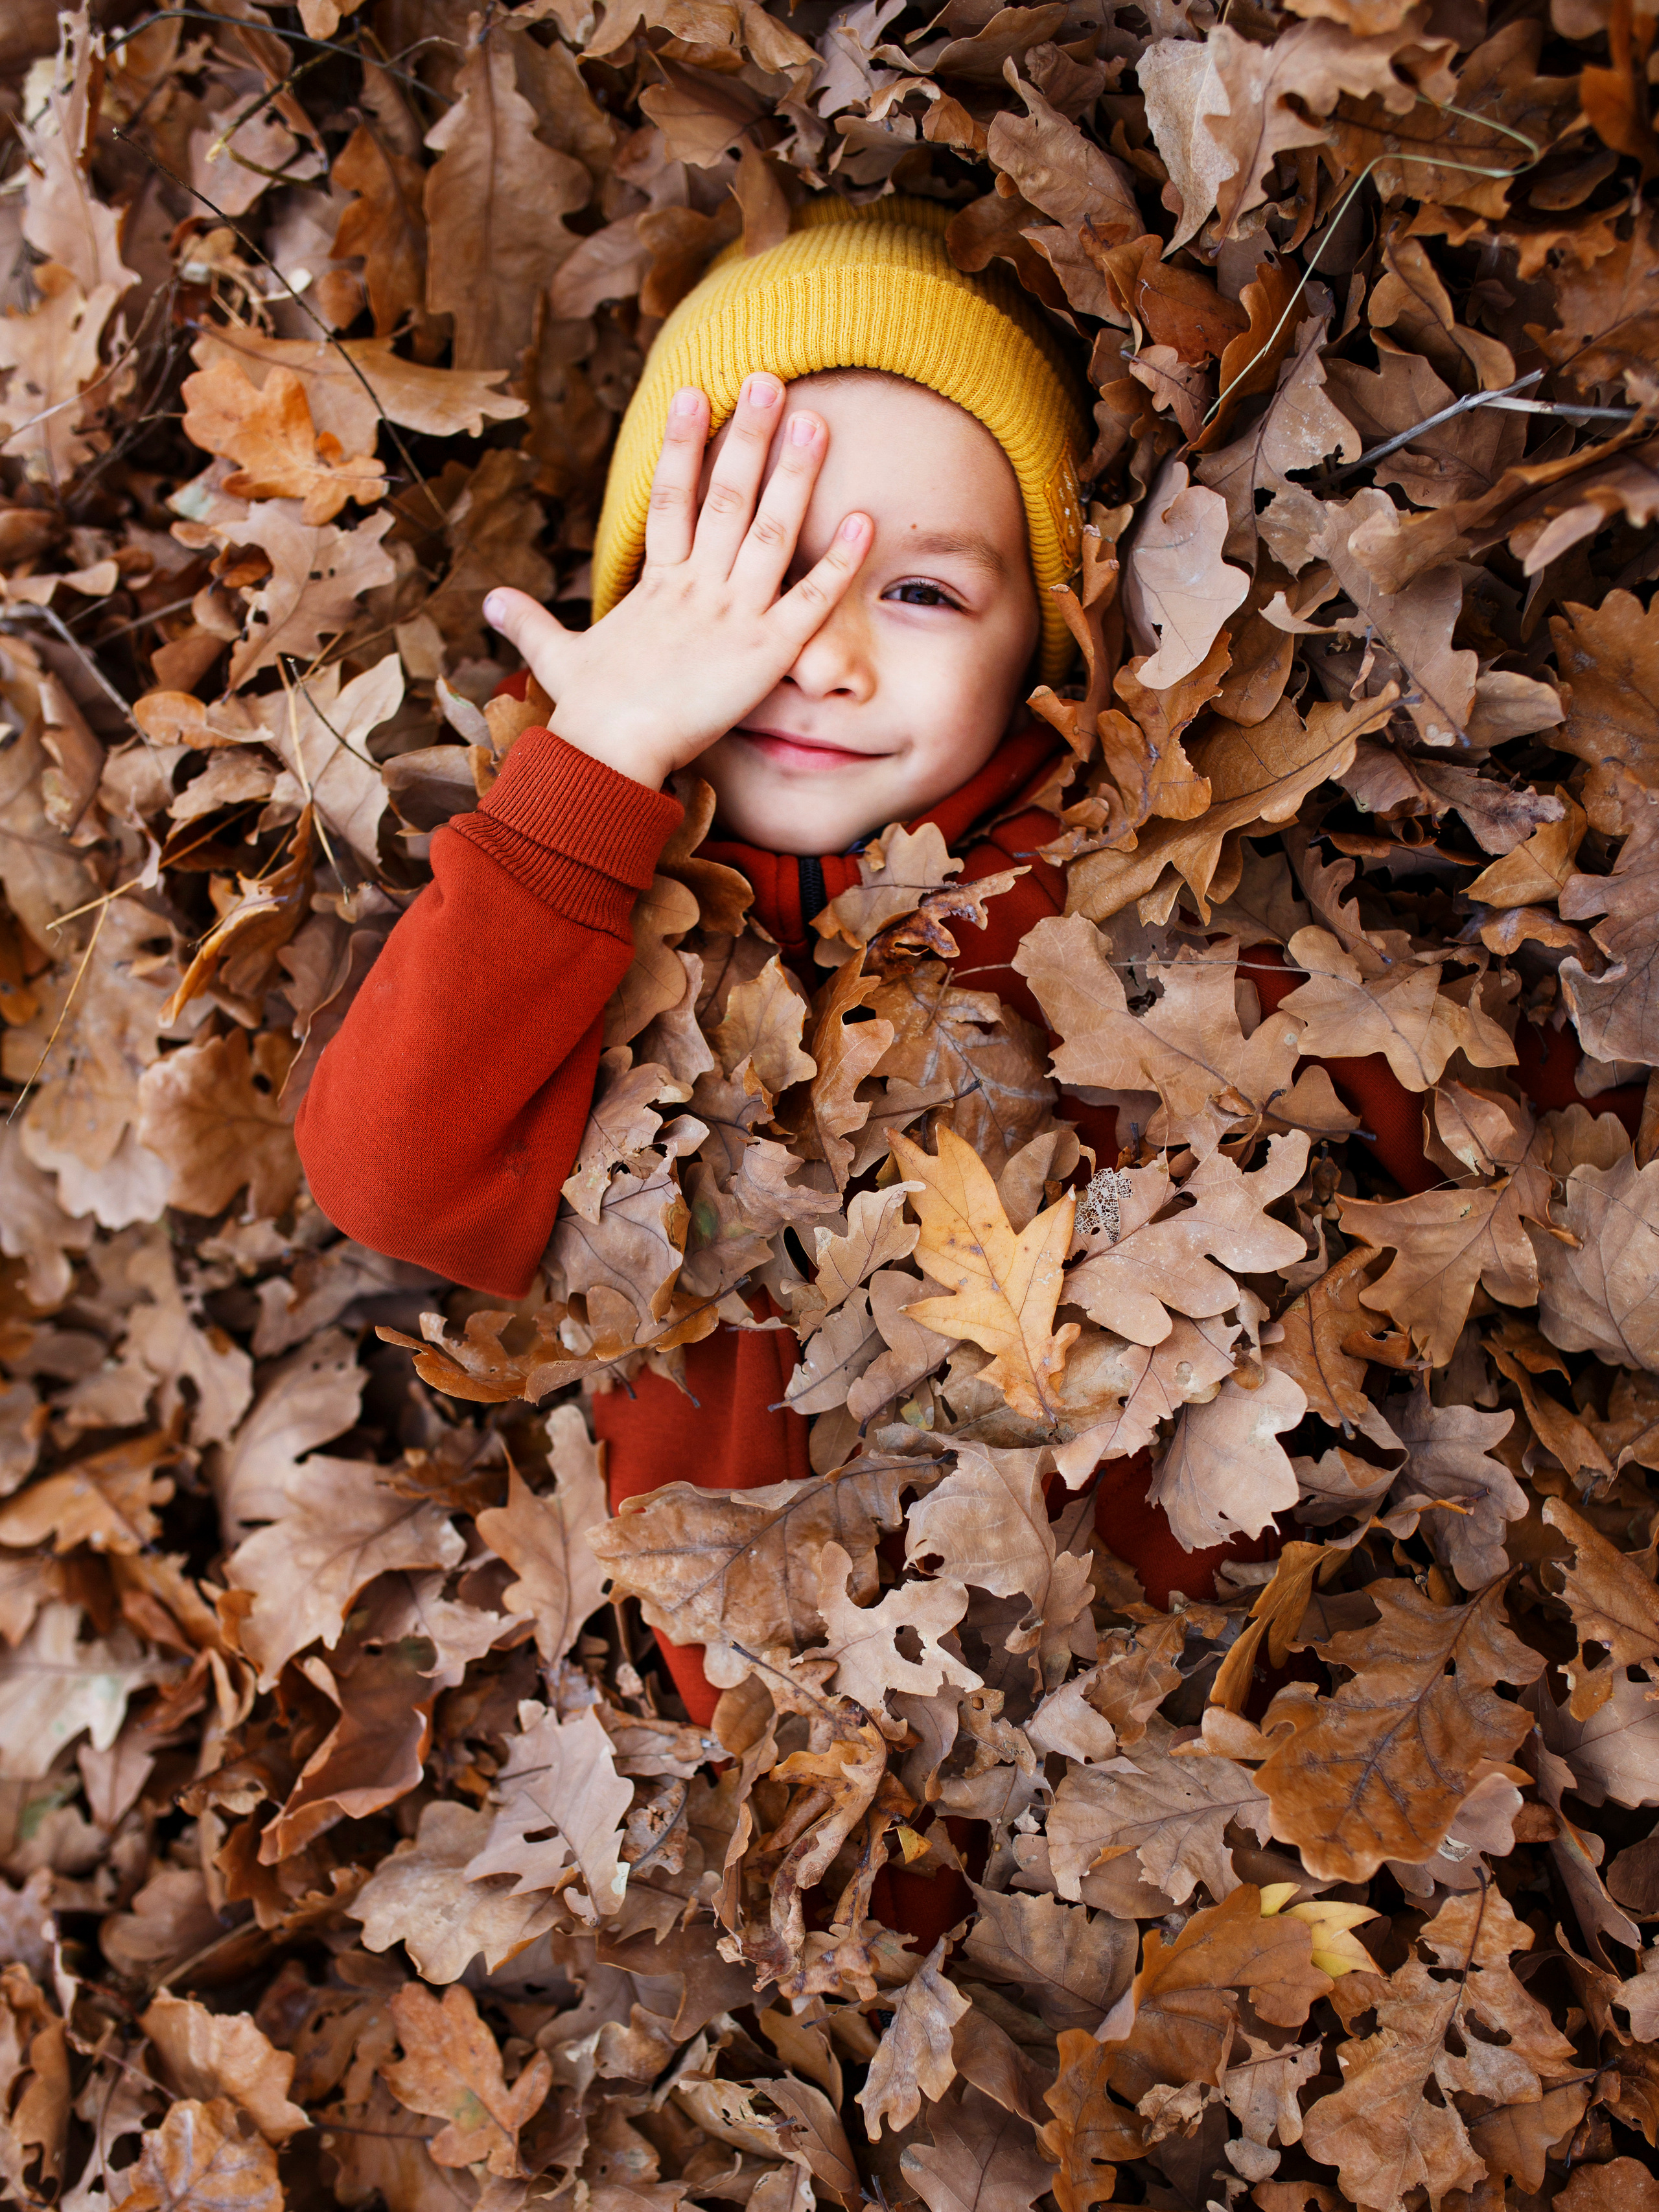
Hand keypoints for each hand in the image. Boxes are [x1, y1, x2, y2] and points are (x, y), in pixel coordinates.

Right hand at [482, 374, 871, 790]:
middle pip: (726, 498)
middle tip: (771, 380)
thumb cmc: (588, 714)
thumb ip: (531, 624)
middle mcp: (697, 589)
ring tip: (816, 423)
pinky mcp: (764, 653)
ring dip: (795, 477)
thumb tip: (490, 603)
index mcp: (656, 586)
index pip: (670, 499)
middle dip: (748, 437)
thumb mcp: (557, 658)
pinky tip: (864, 521)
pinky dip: (838, 563)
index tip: (693, 391)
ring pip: (770, 533)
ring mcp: (732, 617)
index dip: (682, 445)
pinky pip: (810, 601)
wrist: (607, 756)